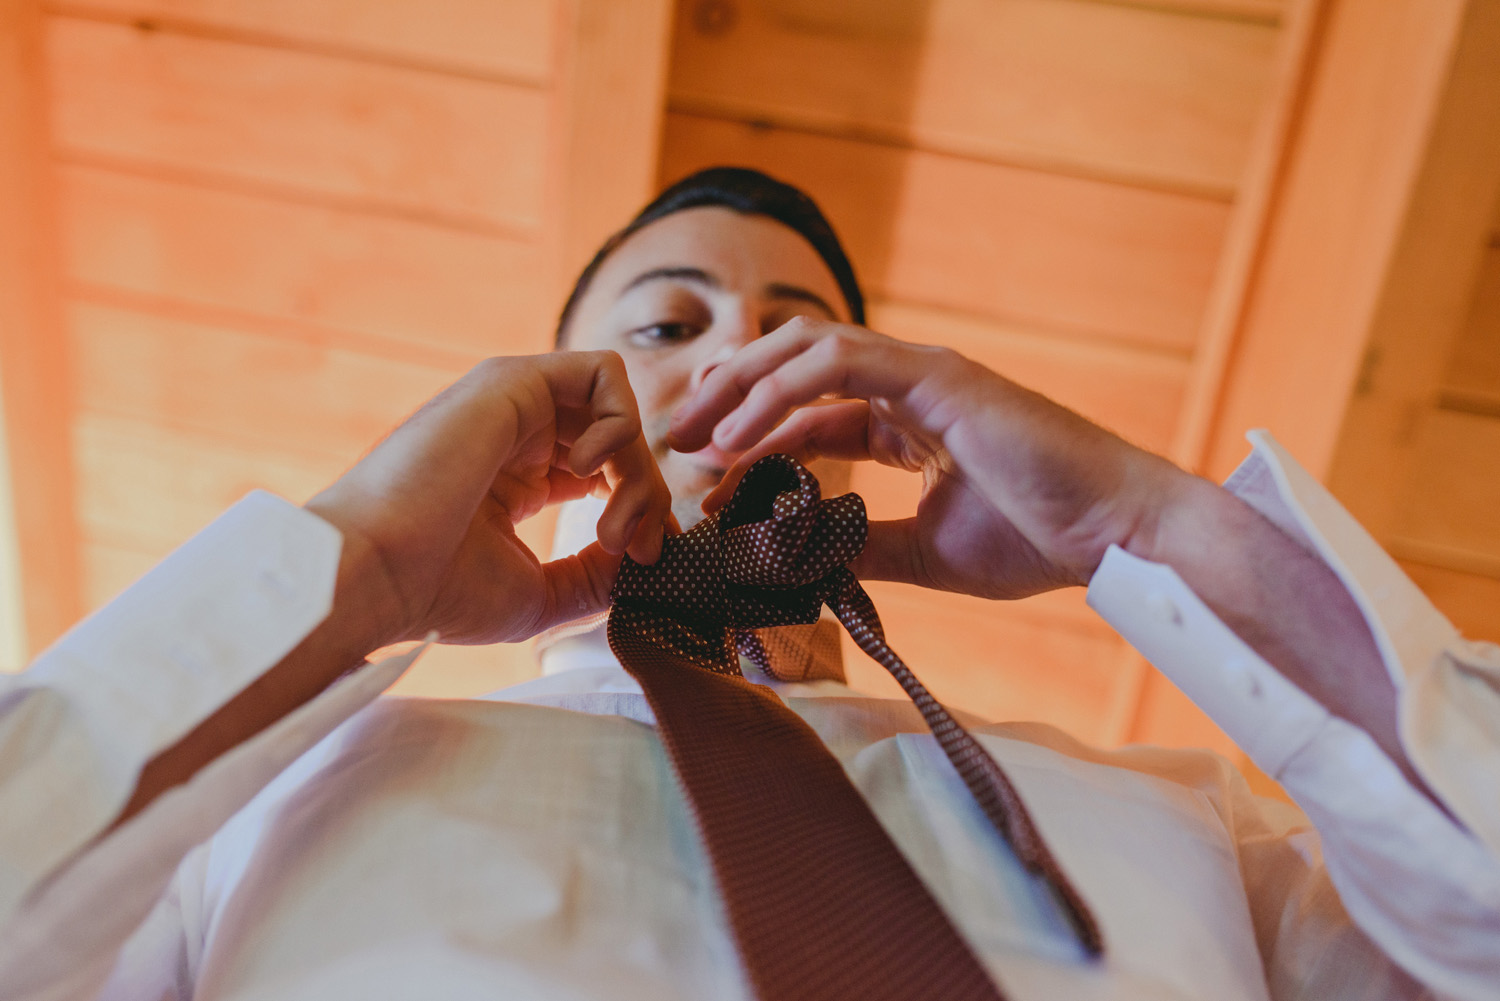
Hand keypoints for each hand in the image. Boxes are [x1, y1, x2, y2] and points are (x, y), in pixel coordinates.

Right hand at [306, 351, 670, 648]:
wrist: (376, 574)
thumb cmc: (438, 593)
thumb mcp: (540, 594)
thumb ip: (597, 575)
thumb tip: (649, 560)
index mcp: (519, 478)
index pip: (607, 473)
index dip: (640, 511)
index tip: (645, 563)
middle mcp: (518, 434)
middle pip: (621, 443)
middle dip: (648, 497)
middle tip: (635, 549)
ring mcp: (514, 404)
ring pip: (619, 410)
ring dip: (638, 469)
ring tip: (612, 526)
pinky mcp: (512, 380)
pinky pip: (603, 371)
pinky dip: (621, 421)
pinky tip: (590, 471)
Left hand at [668, 318, 1195, 599]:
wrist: (1115, 536)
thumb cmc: (1040, 540)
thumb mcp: (925, 552)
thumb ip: (860, 545)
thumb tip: (796, 561)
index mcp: (909, 421)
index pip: (810, 417)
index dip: (753, 444)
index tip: (705, 488)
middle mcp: (909, 385)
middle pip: (794, 368)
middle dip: (730, 398)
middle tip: (679, 442)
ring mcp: (923, 373)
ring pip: (804, 351)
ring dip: (740, 388)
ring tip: (695, 436)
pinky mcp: (936, 375)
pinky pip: (836, 365)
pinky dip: (779, 394)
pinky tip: (739, 437)